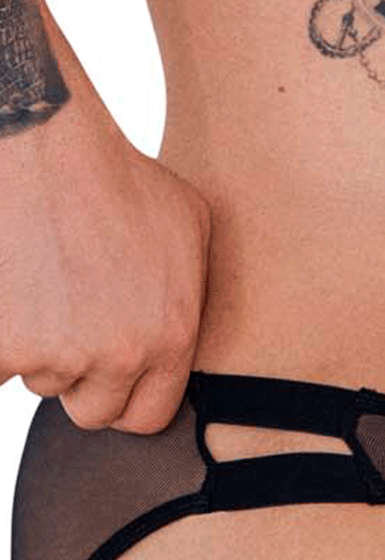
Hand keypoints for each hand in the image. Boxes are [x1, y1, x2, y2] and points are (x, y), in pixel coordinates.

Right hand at [0, 138, 210, 433]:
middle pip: (91, 411)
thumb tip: (184, 330)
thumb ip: (192, 295)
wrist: (44, 141)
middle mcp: (119, 356)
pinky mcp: (2, 343)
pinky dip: (0, 341)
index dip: (124, 400)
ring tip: (39, 287)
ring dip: (34, 350)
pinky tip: (12, 292)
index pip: (146, 419)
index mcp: (170, 339)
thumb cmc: (118, 175)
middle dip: (78, 381)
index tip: (108, 380)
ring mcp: (56, 353)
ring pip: (38, 381)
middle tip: (67, 331)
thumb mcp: (191, 228)